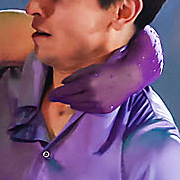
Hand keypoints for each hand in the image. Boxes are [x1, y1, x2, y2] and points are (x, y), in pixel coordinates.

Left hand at [48, 26, 162, 113]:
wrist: (129, 78)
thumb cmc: (109, 70)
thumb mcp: (91, 69)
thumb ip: (76, 76)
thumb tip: (64, 84)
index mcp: (87, 82)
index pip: (66, 91)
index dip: (56, 94)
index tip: (51, 96)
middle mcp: (92, 95)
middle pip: (70, 99)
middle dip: (62, 98)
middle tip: (55, 97)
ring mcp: (97, 104)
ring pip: (77, 106)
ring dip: (70, 102)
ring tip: (67, 99)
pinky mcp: (102, 110)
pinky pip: (86, 109)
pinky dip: (80, 106)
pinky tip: (77, 103)